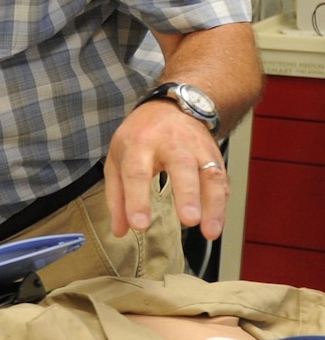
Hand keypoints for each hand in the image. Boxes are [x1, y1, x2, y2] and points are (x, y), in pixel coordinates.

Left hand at [106, 99, 228, 237]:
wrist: (172, 107)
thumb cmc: (139, 137)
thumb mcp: (117, 160)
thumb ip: (117, 197)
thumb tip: (120, 231)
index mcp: (139, 143)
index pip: (137, 173)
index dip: (137, 200)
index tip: (140, 225)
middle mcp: (171, 143)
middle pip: (182, 168)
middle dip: (187, 195)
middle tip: (188, 220)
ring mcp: (197, 148)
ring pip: (210, 174)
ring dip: (213, 204)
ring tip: (210, 231)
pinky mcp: (214, 156)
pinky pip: (222, 180)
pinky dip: (221, 203)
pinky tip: (217, 222)